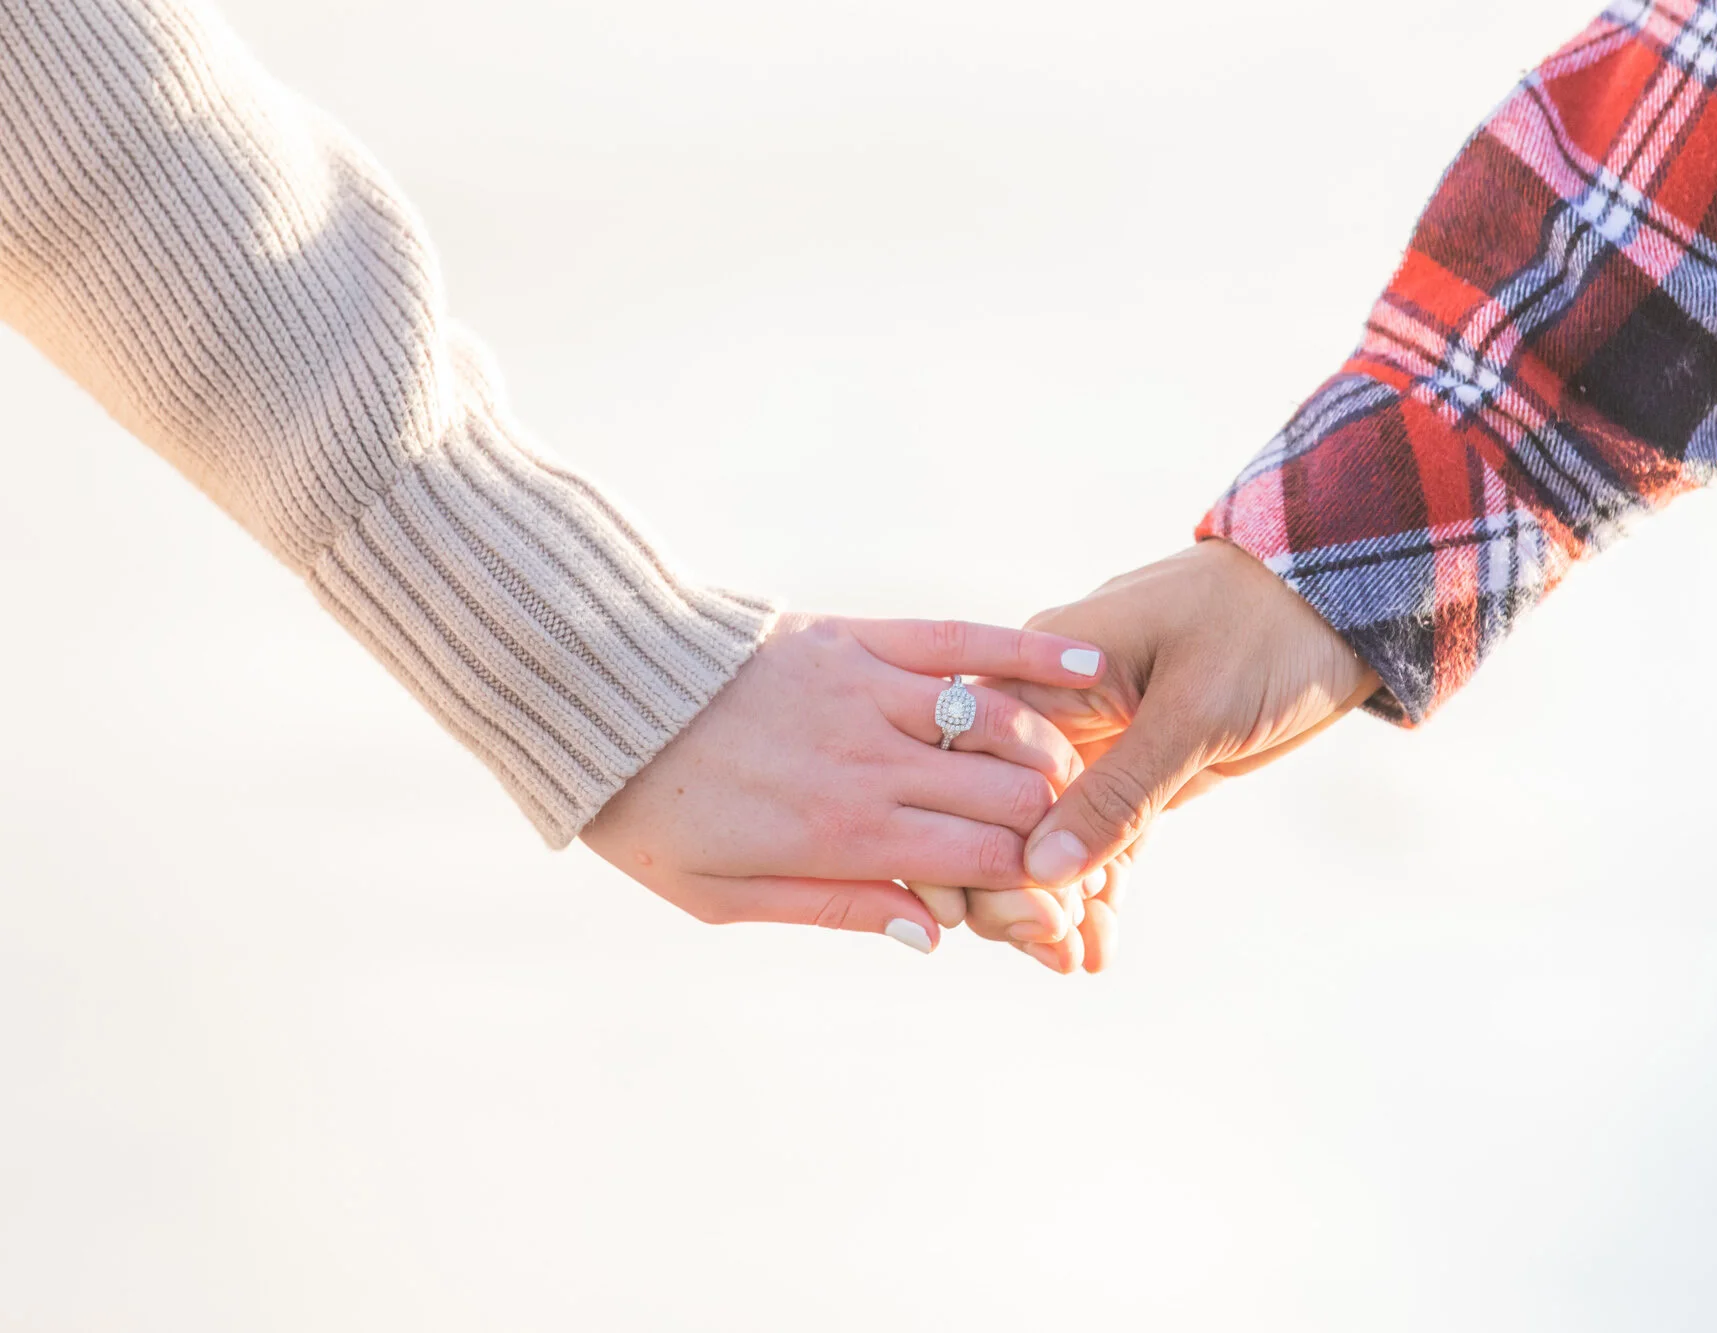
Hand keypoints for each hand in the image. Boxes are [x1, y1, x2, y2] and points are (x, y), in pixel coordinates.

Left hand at [581, 614, 1105, 952]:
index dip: (1040, 887)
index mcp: (843, 835)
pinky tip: (1090, 670)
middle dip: (1061, 830)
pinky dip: (1032, 656)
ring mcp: (870, 693)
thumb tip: (933, 935)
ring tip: (1084, 778)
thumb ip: (835, 910)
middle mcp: (871, 763)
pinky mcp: (859, 638)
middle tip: (1086, 843)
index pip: (984, 864)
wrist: (598, 695)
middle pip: (1012, 799)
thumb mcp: (723, 896)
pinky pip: (963, 642)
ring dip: (1059, 755)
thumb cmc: (653, 811)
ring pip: (1005, 725)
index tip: (1066, 901)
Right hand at [962, 541, 1378, 971]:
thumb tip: (1041, 870)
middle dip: (1015, 888)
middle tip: (1051, 951)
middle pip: (1003, 812)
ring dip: (1058, 900)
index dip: (978, 846)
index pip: (977, 770)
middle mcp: (1053, 708)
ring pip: (1052, 835)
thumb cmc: (1263, 629)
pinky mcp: (1138, 768)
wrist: (1342, 604)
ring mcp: (1094, 741)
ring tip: (1076, 962)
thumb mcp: (1193, 711)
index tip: (1006, 914)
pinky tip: (1100, 947)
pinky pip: (1103, 838)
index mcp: (1041, 671)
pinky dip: (1100, 889)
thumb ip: (1120, 792)